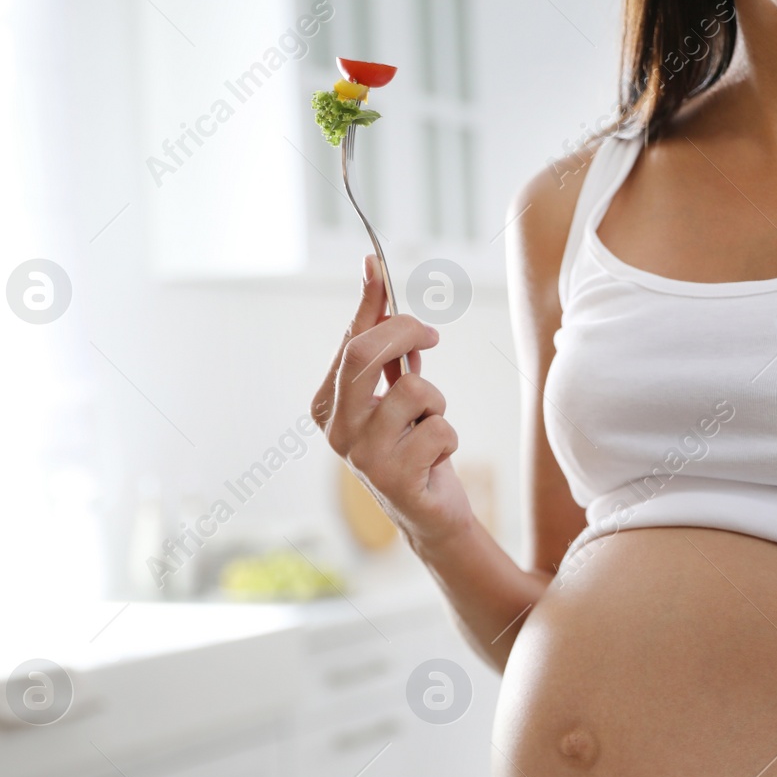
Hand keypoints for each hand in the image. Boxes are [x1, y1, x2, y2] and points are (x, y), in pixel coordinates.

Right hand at [312, 255, 470, 545]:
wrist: (430, 511)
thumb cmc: (411, 442)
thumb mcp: (394, 387)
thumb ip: (382, 340)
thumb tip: (374, 275)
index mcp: (328, 405)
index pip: (350, 342)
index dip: (370, 303)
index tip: (377, 265)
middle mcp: (336, 430)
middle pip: (366, 354)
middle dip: (407, 333)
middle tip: (430, 337)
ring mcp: (362, 456)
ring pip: (415, 391)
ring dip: (437, 402)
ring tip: (429, 425)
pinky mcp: (394, 477)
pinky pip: (439, 428)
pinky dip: (448, 436)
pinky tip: (435, 457)